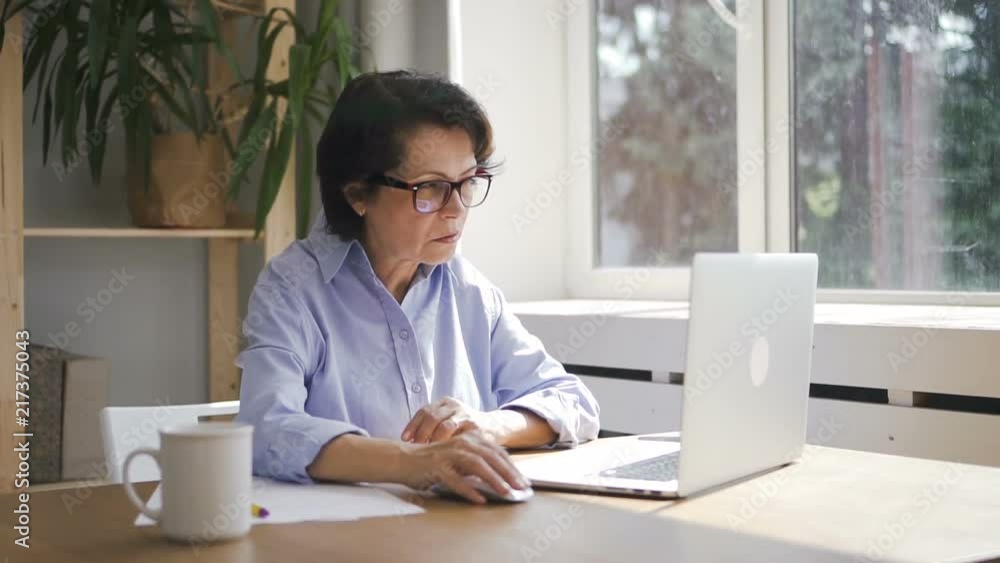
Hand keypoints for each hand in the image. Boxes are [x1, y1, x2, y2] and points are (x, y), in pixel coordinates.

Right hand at [397, 429, 530, 503]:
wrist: (403, 459)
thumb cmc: (433, 460)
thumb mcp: (459, 457)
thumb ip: (477, 463)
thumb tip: (501, 477)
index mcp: (469, 439)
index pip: (497, 452)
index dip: (512, 466)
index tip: (523, 481)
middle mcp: (461, 443)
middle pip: (491, 457)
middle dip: (509, 473)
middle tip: (521, 488)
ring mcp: (449, 454)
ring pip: (477, 465)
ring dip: (494, 479)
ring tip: (505, 492)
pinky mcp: (436, 467)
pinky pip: (456, 480)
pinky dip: (469, 490)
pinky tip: (479, 499)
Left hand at [401, 396, 498, 443]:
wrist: (493, 427)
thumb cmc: (464, 430)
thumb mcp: (448, 424)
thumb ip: (432, 429)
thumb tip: (407, 444)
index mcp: (444, 403)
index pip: (424, 411)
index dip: (413, 425)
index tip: (404, 439)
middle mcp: (454, 405)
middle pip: (432, 416)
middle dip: (421, 433)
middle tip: (414, 448)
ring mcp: (465, 413)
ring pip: (444, 425)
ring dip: (434, 440)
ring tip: (427, 452)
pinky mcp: (476, 426)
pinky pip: (460, 435)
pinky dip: (450, 445)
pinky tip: (445, 454)